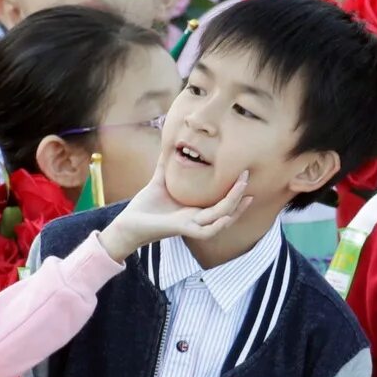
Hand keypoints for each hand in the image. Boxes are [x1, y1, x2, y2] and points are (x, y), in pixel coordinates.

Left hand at [96, 168, 251, 261]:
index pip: (222, 203)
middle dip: (239, 195)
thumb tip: (168, 145)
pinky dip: (218, 225)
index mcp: (195, 210)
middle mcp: (197, 219)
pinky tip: (227, 216)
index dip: (235, 192)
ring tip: (245, 192)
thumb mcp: (160, 181)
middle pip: (227, 210)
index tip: (245, 176)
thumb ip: (166, 164)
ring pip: (221, 219)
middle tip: (247, 177)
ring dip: (234, 207)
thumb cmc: (145, 206)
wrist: (129, 222)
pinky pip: (206, 231)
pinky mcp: (182, 229)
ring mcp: (191, 226)